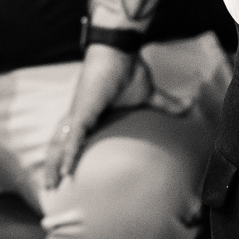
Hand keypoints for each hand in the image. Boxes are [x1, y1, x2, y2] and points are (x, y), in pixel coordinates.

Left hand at [42, 46, 153, 189]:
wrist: (121, 50)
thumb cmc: (129, 69)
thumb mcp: (149, 95)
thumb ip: (166, 105)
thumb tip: (189, 106)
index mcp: (88, 114)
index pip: (71, 138)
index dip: (64, 155)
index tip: (63, 175)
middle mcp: (78, 115)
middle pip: (57, 143)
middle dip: (52, 165)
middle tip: (50, 187)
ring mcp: (78, 113)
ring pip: (58, 143)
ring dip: (53, 165)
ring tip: (51, 185)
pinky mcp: (83, 111)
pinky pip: (73, 138)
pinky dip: (68, 155)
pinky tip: (65, 171)